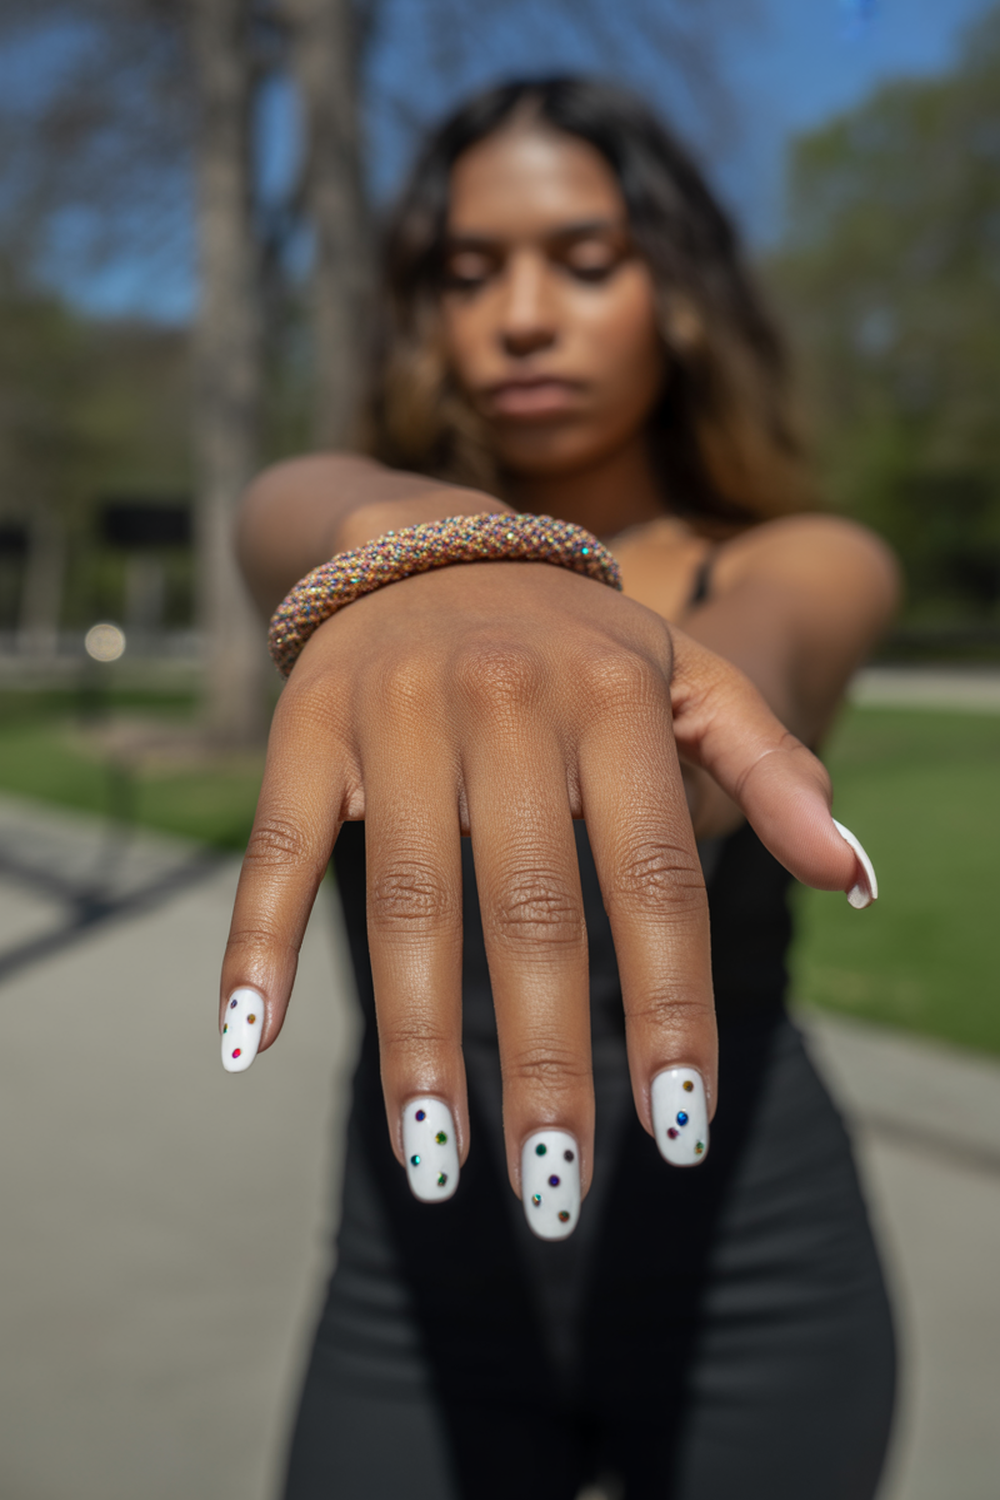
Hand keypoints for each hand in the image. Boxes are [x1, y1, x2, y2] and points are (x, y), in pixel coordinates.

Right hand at [219, 560, 870, 1230]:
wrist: (429, 542)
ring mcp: (397, 710)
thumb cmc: (576, 643)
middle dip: (545, 1060)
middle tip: (556, 1191)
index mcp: (614, 697)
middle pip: (532, 911)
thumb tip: (857, 879)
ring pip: (406, 900)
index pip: (655, 877)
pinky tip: (249, 1041)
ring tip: (435, 1165)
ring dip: (416, 1041)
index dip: (670, 1007)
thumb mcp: (688, 680)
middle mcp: (508, 697)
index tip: (678, 1131)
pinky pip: (279, 848)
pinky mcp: (306, 724)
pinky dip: (258, 943)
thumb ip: (771, 769)